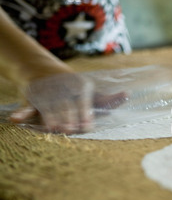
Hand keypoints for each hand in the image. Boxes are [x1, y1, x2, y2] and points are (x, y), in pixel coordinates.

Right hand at [10, 72, 127, 133]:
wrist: (43, 69)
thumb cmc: (75, 88)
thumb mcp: (92, 91)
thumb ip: (108, 99)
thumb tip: (128, 94)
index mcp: (80, 86)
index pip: (83, 102)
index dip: (84, 113)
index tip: (86, 125)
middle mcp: (62, 87)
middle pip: (66, 106)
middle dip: (68, 117)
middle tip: (70, 130)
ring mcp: (46, 91)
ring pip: (48, 108)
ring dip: (51, 118)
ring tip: (55, 129)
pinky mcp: (31, 96)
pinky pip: (26, 107)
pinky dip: (21, 113)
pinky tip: (16, 120)